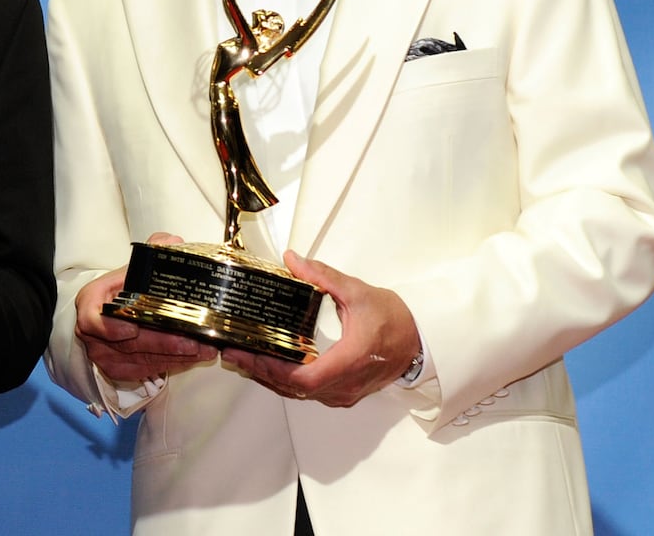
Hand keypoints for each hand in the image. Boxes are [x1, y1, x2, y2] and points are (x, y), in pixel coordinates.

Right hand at [75, 233, 217, 382]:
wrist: (119, 308)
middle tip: (193, 341)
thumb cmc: (127, 287)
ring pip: (141, 361)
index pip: (92, 320)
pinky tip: (192, 357)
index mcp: (92, 301)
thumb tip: (173, 243)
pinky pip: (145, 371)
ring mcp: (104, 354)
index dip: (110, 328)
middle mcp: (93, 332)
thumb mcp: (137, 264)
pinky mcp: (118, 369)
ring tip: (203, 348)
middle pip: (128, 345)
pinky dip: (170, 364)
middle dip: (164, 343)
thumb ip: (155, 250)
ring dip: (174, 356)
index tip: (133, 329)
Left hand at [222, 252, 419, 406]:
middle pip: (294, 389)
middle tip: (234, 353)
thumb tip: (293, 260)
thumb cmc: (395, 319)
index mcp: (350, 360)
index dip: (272, 370)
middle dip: (260, 372)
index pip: (304, 379)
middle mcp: (346, 384)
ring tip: (244, 358)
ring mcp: (345, 393)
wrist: (420, 340)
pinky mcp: (344, 394)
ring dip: (270, 379)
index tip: (248, 354)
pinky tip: (270, 367)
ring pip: (300, 395)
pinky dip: (286, 382)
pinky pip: (309, 394)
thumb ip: (322, 276)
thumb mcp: (357, 292)